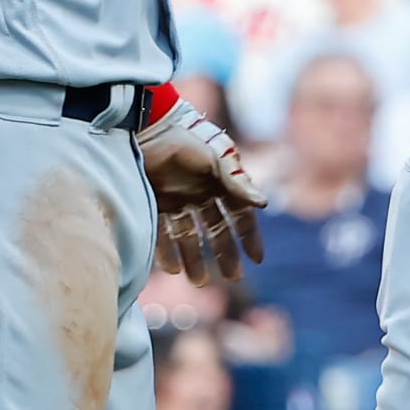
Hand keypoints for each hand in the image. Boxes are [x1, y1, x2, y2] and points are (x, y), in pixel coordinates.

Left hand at [138, 100, 265, 284]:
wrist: (145, 128)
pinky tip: (173, 268)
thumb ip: (237, 182)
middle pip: (217, 231)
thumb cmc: (185, 139)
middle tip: (232, 279)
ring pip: (190, 237)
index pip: (241, 215)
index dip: (249, 236)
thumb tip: (263, 204)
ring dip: (195, 259)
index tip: (257, 259)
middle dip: (225, 254)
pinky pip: (163, 233)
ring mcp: (178, 200)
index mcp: (221, 183)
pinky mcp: (155, 203)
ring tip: (198, 282)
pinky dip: (168, 251)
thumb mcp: (214, 160)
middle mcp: (201, 194)